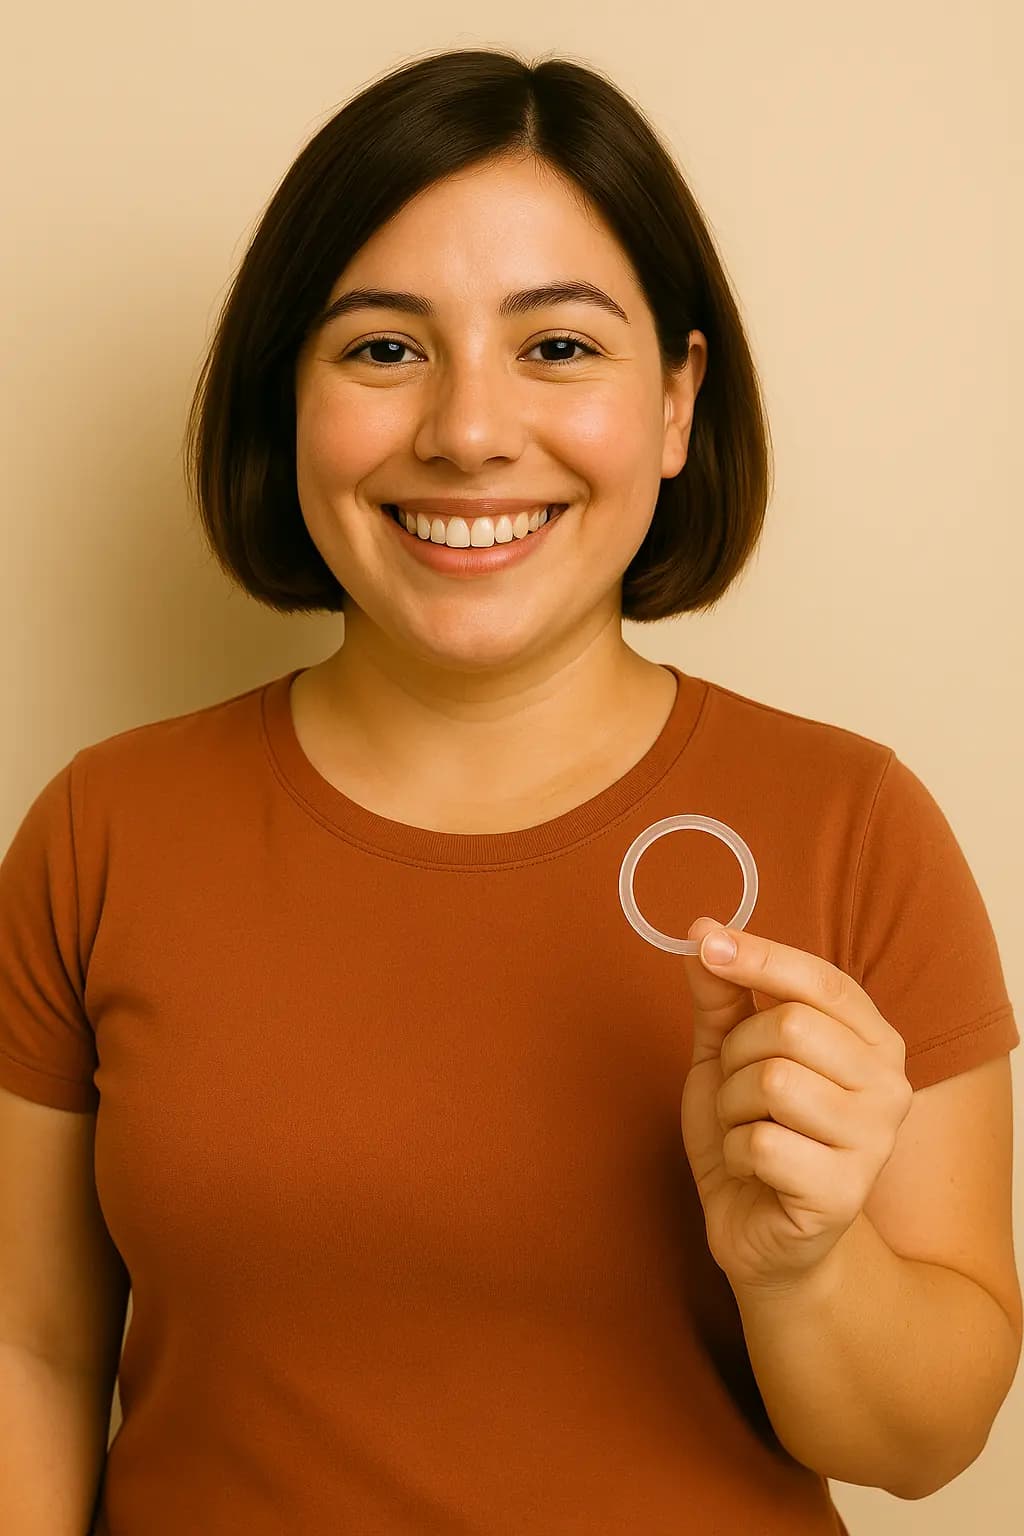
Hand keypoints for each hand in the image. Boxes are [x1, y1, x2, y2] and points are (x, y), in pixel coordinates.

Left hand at [679, 917, 913, 1294]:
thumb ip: (722, 996)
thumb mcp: (727, 1055)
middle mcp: (888, 1084)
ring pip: (771, 1082)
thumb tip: (703, 932)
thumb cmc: (753, 1133)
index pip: (820, 980)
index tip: (706, 941)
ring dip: (732, 1107)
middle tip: (737, 1092)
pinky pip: (761, 1143)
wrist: (761, 1233)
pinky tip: (754, 1171)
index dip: (760, 956)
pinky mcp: (844, 1192)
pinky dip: (735, 1154)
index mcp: (870, 1040)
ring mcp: (873, 1141)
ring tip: (746, 1130)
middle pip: (788, 1027)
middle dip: (735, 1056)